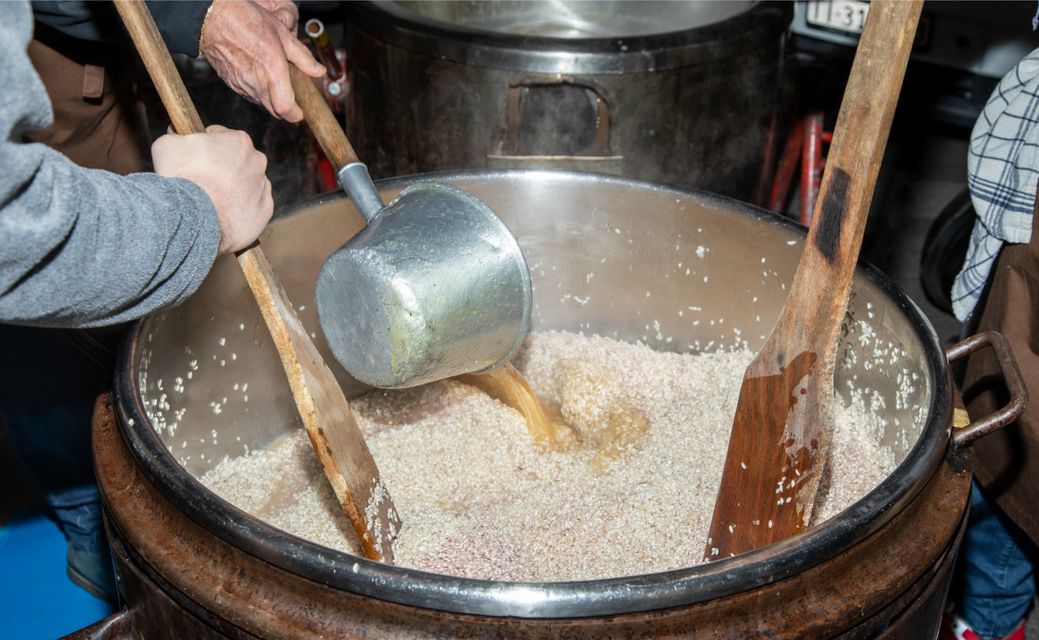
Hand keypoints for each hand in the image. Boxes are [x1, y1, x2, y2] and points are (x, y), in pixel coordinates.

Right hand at [152, 125, 273, 253]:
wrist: (193, 218)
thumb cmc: (181, 179)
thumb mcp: (167, 145)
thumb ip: (176, 135)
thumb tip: (176, 134)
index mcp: (239, 141)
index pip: (221, 137)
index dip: (205, 146)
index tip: (196, 157)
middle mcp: (257, 161)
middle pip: (237, 160)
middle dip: (222, 167)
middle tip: (202, 180)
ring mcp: (263, 187)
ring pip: (247, 183)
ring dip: (233, 188)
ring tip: (211, 199)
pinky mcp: (264, 211)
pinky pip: (253, 206)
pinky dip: (240, 209)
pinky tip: (223, 212)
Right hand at [200, 0, 324, 121]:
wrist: (212, 17)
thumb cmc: (246, 20)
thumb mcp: (282, 34)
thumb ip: (303, 57)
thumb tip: (318, 71)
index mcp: (272, 70)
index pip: (284, 108)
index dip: (295, 114)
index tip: (300, 112)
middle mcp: (255, 81)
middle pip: (274, 111)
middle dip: (285, 108)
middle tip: (291, 98)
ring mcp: (241, 84)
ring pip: (261, 102)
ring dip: (270, 98)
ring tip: (274, 80)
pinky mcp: (230, 83)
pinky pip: (248, 94)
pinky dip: (256, 90)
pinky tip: (258, 75)